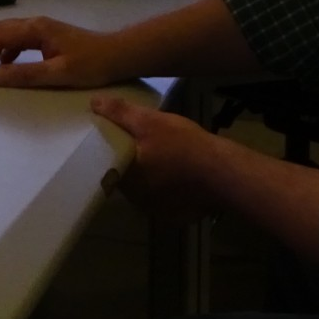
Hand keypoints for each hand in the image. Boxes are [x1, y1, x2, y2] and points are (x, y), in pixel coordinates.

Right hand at [0, 15, 115, 87]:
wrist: (118, 54)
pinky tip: (6, 65)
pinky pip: (18, 39)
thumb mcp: (59, 73)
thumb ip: (27, 74)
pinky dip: (5, 50)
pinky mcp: (48, 36)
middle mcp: (36, 23)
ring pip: (7, 32)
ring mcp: (42, 28)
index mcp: (36, 29)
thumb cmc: (92, 64)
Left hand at [91, 94, 226, 224]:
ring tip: (159, 157)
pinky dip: (166, 189)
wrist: (224, 173)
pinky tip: (176, 174)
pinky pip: (163, 200)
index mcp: (127, 180)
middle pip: (126, 179)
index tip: (113, 141)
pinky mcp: (176, 216)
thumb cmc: (184, 146)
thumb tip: (94, 103)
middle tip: (141, 145)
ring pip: (145, 190)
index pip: (107, 168)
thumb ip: (120, 113)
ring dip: (149, 177)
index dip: (109, 154)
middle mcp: (138, 201)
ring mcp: (157, 211)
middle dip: (131, 164)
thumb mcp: (150, 121)